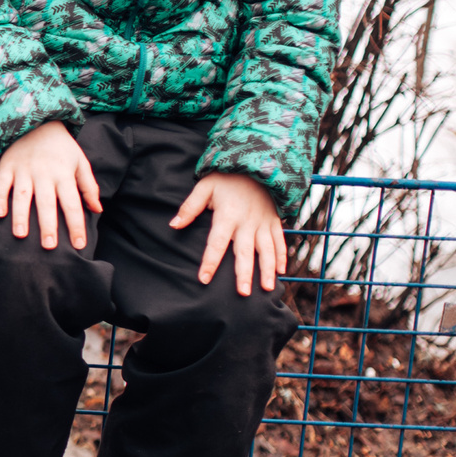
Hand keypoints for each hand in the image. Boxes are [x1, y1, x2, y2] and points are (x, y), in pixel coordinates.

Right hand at [0, 122, 100, 250]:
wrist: (37, 120)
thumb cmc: (62, 147)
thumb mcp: (80, 162)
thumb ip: (89, 187)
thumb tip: (97, 210)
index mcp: (64, 174)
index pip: (72, 204)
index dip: (76, 225)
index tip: (79, 245)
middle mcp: (44, 174)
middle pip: (46, 203)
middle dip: (48, 225)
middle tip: (49, 246)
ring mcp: (24, 170)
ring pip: (22, 196)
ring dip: (20, 215)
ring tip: (20, 235)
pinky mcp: (7, 166)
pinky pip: (2, 184)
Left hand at [172, 172, 285, 295]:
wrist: (257, 162)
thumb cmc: (226, 177)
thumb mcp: (204, 186)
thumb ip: (190, 207)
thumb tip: (173, 225)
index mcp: (227, 215)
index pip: (216, 243)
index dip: (210, 261)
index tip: (204, 279)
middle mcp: (247, 222)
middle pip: (245, 251)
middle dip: (244, 273)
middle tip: (242, 293)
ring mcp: (263, 223)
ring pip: (267, 250)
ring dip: (267, 270)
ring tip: (267, 289)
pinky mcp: (274, 221)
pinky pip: (280, 241)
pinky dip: (282, 256)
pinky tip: (281, 272)